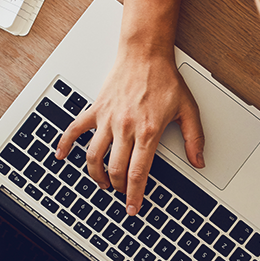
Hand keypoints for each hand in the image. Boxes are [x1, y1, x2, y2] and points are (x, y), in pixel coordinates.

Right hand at [56, 49, 204, 214]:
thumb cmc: (164, 78)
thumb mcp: (188, 109)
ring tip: (102, 183)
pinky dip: (65, 144)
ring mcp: (108, 118)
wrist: (145, 53)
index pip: (138, 172)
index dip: (135, 194)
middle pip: (116, 168)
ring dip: (96, 174)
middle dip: (119, 187)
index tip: (133, 207)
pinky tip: (61, 156)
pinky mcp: (96, 109)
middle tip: (122, 194)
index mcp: (148, 131)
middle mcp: (125, 127)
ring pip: (94, 155)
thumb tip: (199, 161)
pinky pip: (75, 129)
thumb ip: (194, 138)